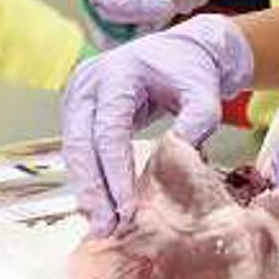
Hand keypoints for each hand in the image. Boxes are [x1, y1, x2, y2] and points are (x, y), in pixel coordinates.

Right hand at [60, 14, 253, 235]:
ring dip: (87, 190)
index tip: (127, 208)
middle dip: (93, 190)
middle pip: (82, 143)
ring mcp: (78, 95)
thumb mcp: (203, 92)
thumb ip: (199, 120)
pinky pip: (78, 149)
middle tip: (106, 228)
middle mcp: (90, 82)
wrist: (178, 51)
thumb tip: (181, 154)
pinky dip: (88, 179)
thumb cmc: (189, 71)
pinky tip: (99, 207)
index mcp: (119, 73)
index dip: (115, 172)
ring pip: (74, 150)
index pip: (109, 129)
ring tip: (103, 226)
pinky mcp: (77, 110)